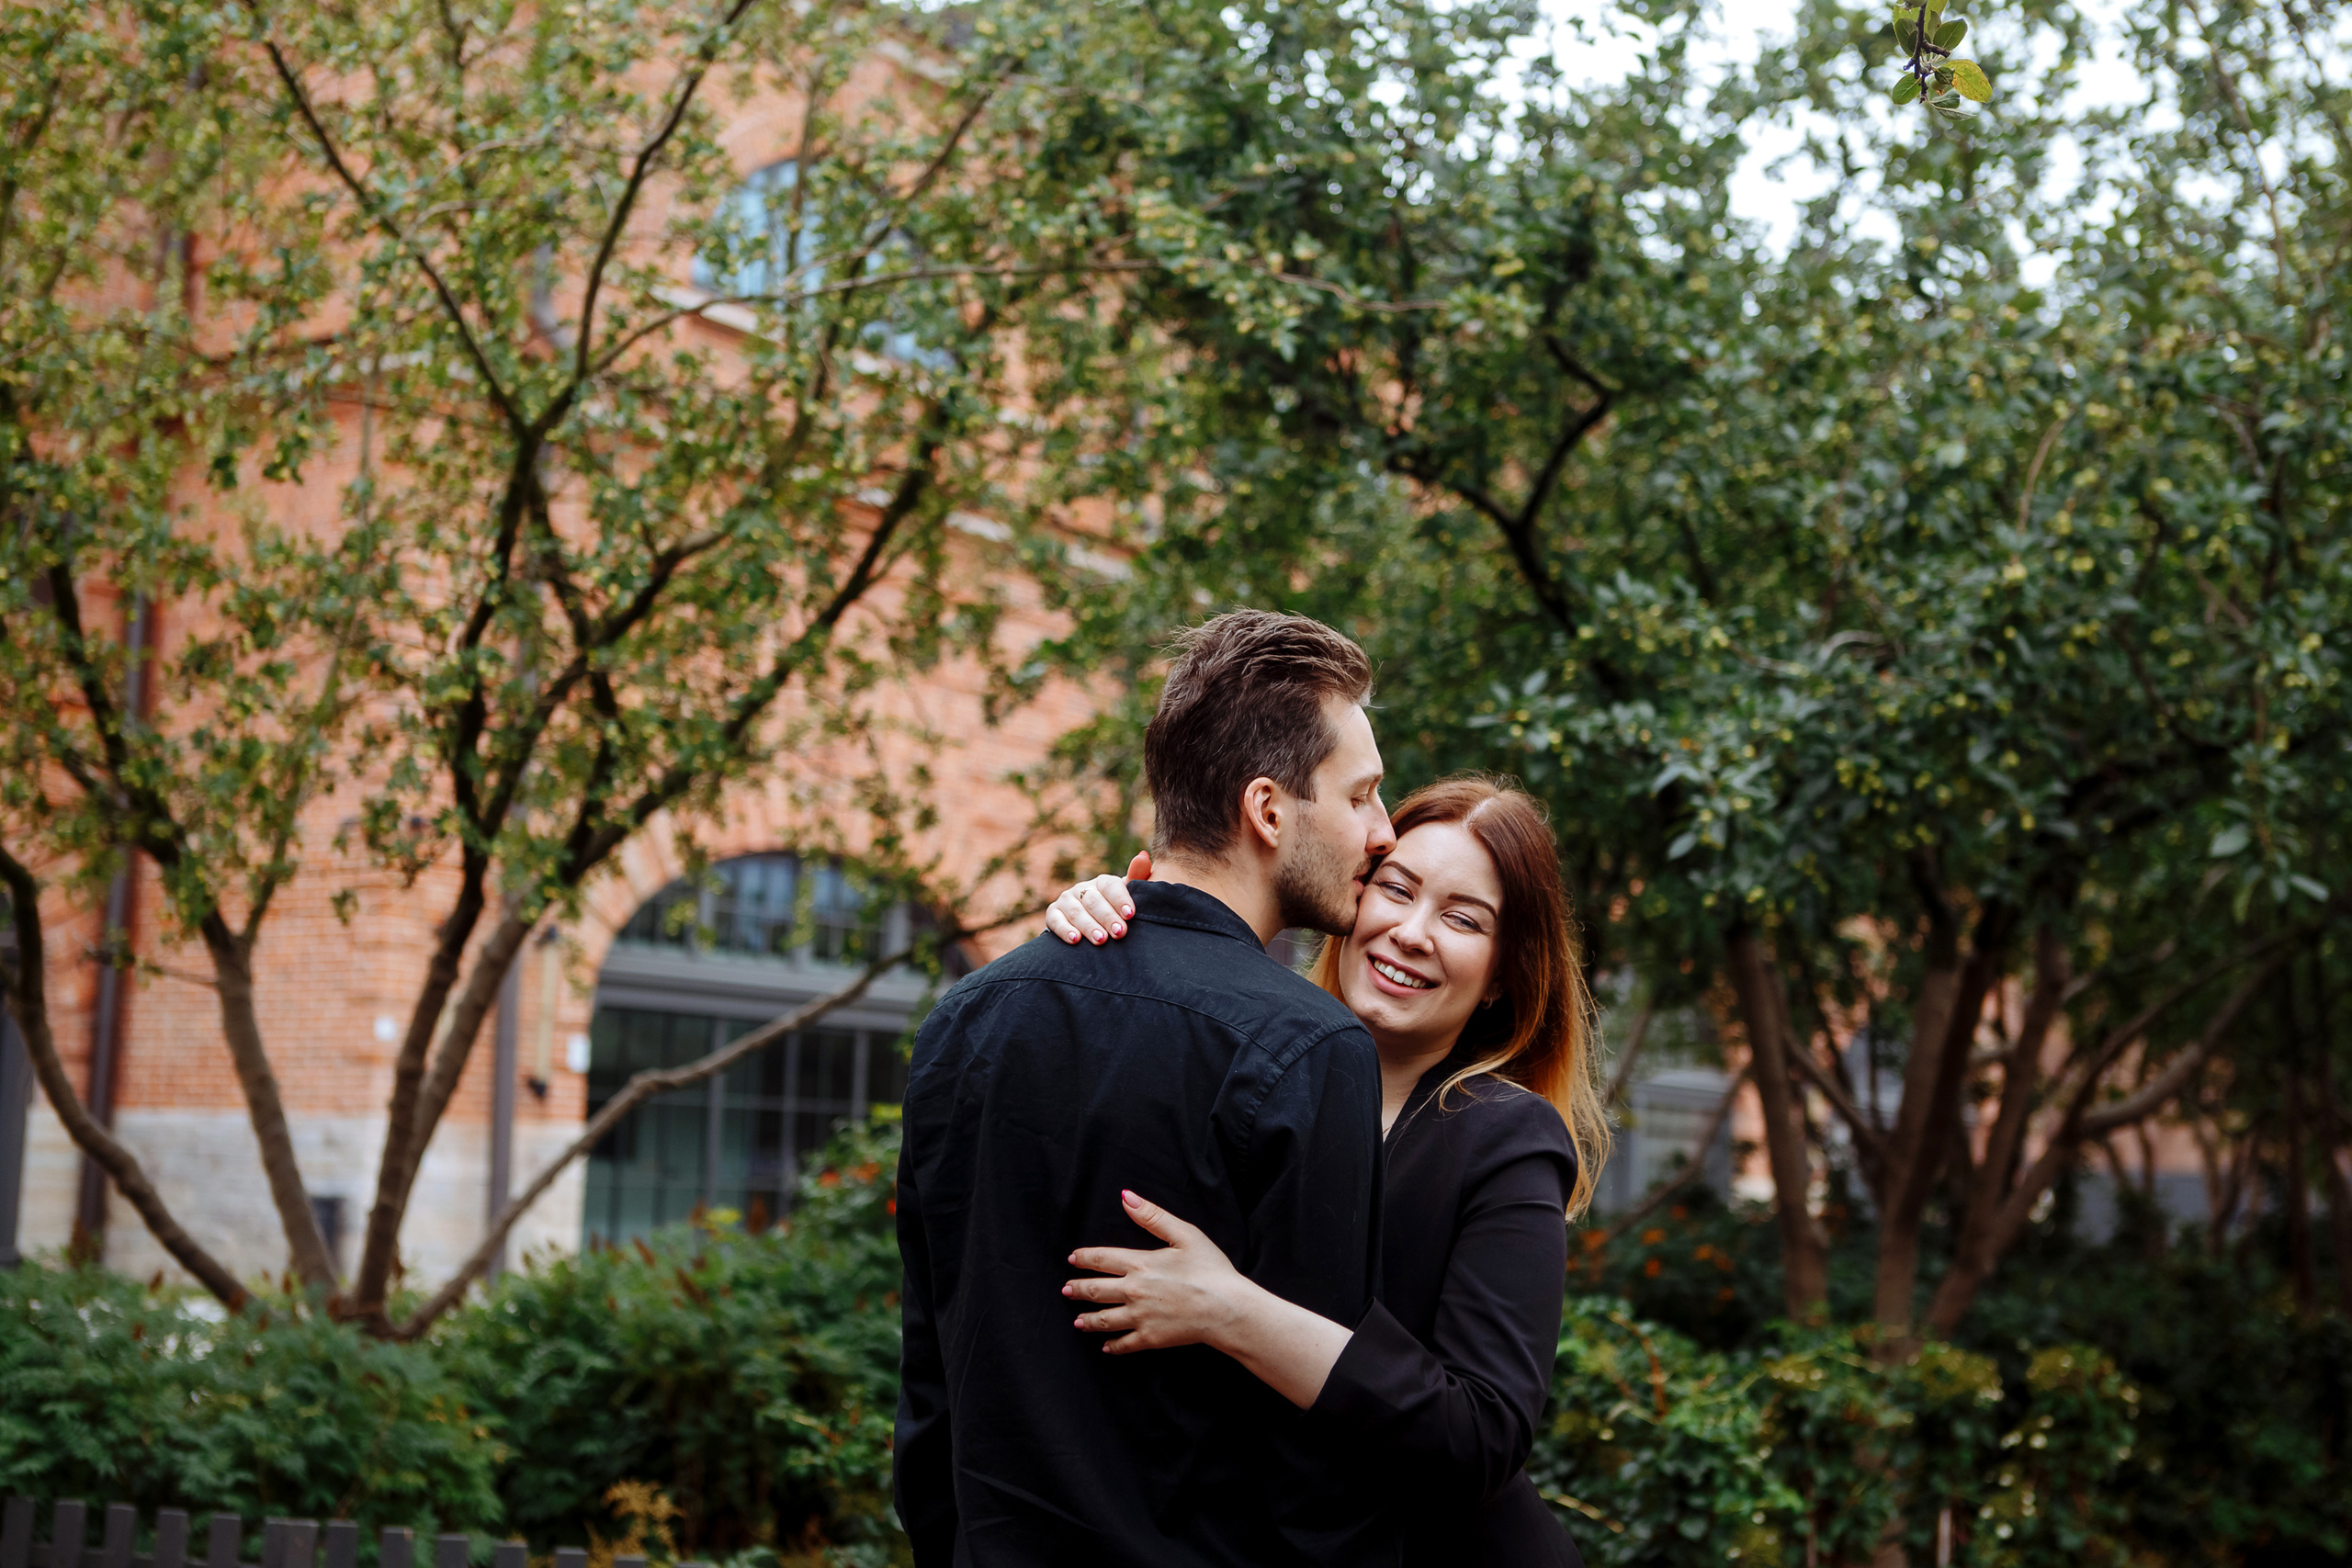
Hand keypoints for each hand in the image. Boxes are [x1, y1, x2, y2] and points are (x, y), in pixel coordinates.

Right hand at [1044, 850, 1151, 944]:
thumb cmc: (1116, 910)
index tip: (1130, 914)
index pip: (1110, 886)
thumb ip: (1137, 878)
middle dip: (1107, 917)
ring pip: (1076, 912)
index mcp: (1102, 883)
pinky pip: (1056, 920)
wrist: (1090, 924)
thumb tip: (1143, 856)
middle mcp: (1082, 888)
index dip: (1120, 899)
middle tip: (1119, 932)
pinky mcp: (1053, 913)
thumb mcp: (1128, 896)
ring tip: (1101, 939)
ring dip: (1089, 926)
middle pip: (1094, 900)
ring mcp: (1066, 900)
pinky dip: (1065, 930)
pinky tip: (1075, 939)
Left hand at [1064, 1189, 1252, 1353]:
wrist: (1226, 1308)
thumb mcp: (1185, 1235)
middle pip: (1096, 1290)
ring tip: (1077, 1321)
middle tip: (1066, 1290)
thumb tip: (1126, 1198)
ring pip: (1104, 1320)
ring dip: (1087, 1320)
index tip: (1072, 1259)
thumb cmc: (1211, 1269)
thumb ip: (1153, 1216)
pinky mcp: (1150, 1338)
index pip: (1102, 1259)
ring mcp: (1140, 1316)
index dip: (1084, 1258)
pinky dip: (1113, 1346)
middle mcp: (1133, 1291)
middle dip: (1078, 1289)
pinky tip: (1106, 1348)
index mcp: (1140, 1264)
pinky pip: (1125, 1344)